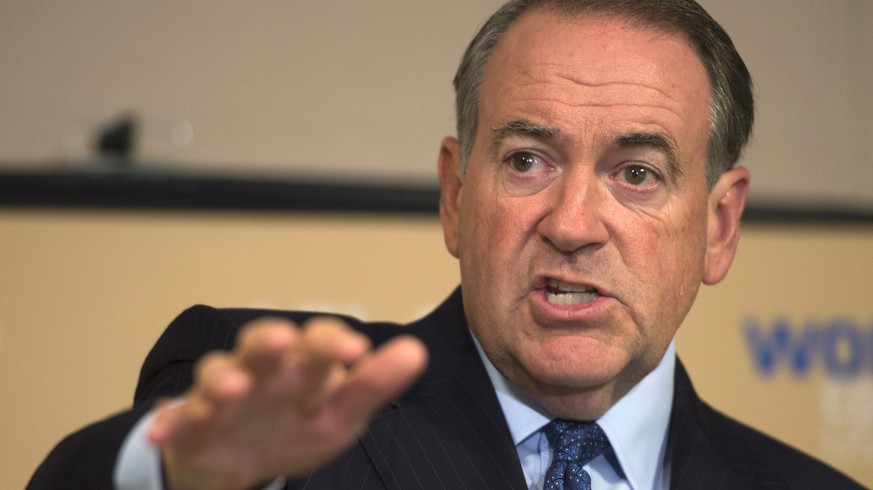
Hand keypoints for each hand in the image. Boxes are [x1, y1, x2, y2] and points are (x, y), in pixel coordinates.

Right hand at [147, 316, 427, 489]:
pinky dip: (171, 422)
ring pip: (219, 373)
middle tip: (284, 340)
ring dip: (224, 377)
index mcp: (305, 365)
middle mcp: (264, 369)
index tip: (358, 353)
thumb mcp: (342, 413)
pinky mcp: (192, 420)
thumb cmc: (297, 425)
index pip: (320, 341)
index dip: (335, 343)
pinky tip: (162, 431)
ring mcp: (225, 393)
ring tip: (233, 388)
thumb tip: (417, 351)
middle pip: (264, 343)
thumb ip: (375, 385)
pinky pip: (179, 417)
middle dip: (271, 340)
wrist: (242, 458)